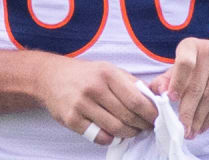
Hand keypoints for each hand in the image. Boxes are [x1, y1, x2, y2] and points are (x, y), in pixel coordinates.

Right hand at [37, 56, 158, 144]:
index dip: (150, 113)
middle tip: (146, 128)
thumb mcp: (108, 69)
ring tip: (132, 131)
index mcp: (107, 73)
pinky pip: (98, 136)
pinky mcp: (71, 119)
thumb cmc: (86, 74)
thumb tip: (154, 97)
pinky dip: (109, 138)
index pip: (135, 99)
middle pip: (127, 116)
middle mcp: (94, 88)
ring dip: (128, 134)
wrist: (51, 77)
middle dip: (141, 125)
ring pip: (114, 128)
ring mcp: (81, 104)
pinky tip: (112, 134)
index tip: (157, 119)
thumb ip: (130, 83)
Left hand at [150, 38, 208, 138]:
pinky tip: (203, 127)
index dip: (177, 82)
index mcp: (191, 46)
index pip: (184, 63)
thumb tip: (157, 92)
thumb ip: (167, 79)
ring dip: (198, 119)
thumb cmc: (202, 66)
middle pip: (196, 86)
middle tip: (180, 129)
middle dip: (187, 111)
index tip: (171, 99)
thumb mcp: (182, 68)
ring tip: (190, 132)